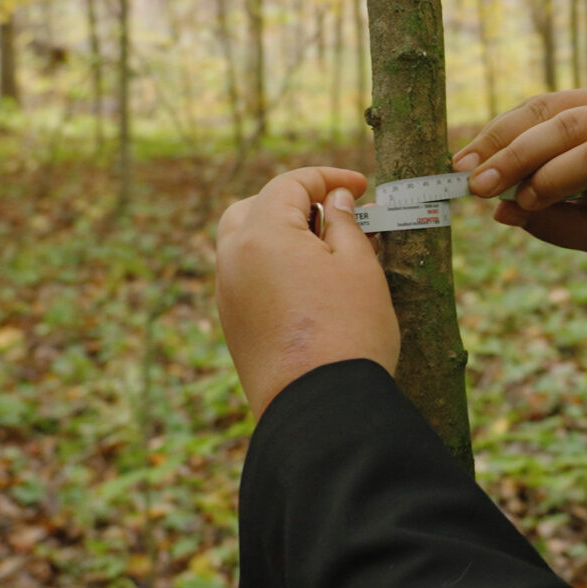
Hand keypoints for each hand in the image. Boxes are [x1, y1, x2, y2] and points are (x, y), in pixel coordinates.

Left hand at [215, 167, 399, 420]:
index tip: (359, 186)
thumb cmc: (348, 332)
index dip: (327, 178)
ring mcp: (227, 294)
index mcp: (261, 234)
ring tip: (324, 251)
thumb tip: (335, 202)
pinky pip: (245, 278)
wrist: (320, 409)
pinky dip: (270, 267)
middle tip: (333, 214)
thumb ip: (345, 224)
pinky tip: (308, 286)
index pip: (289, 184)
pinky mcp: (231, 326)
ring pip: (243, 244)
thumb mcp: (359, 267)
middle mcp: (232, 259)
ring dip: (278, 235)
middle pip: (253, 208)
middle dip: (291, 203)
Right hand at [451, 89, 586, 255]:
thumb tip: (504, 213)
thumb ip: (558, 226)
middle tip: (475, 185)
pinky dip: (502, 130)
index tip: (521, 203)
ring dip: (498, 137)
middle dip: (515, 156)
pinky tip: (476, 154)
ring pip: (541, 110)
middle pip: (563, 127)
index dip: (554, 178)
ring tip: (463, 167)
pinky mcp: (574, 97)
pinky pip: (532, 108)